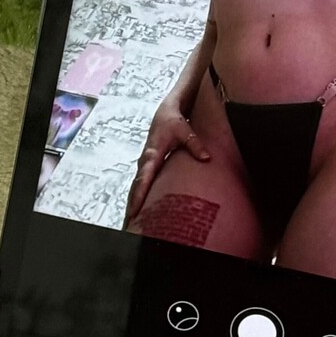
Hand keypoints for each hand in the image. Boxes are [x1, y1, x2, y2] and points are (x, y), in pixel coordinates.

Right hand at [124, 96, 209, 226]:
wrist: (166, 111)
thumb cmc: (173, 120)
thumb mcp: (184, 130)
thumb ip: (194, 144)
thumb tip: (206, 158)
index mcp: (152, 153)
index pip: (144, 177)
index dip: (139, 194)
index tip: (134, 210)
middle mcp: (145, 161)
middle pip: (136, 187)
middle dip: (132, 205)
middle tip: (129, 225)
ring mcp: (146, 164)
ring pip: (137, 186)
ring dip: (134, 202)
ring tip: (132, 222)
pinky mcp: (149, 165)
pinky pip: (142, 183)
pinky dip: (140, 195)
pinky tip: (141, 208)